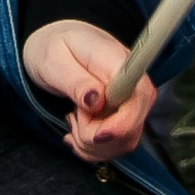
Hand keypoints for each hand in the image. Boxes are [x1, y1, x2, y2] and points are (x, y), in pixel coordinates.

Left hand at [22, 16, 156, 162]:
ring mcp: (133, 102)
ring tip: (73, 120)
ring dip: (92, 145)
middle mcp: (134, 83)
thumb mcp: (53, 60)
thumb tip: (97, 100)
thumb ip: (76, 81)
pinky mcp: (126, 117)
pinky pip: (117, 146)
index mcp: (119, 62)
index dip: (123, 123)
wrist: (55, 46)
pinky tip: (78, 131)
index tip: (96, 134)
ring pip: (125, 142)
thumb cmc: (54, 48)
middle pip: (133, 127)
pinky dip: (93, 148)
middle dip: (96, 137)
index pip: (140, 96)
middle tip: (72, 117)